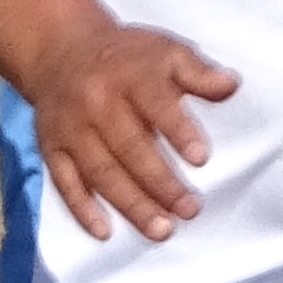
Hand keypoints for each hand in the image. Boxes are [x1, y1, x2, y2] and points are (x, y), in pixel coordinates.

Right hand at [18, 19, 239, 243]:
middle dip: (160, 182)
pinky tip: (105, 231)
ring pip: (101, 171)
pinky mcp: (52, 147)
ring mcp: (71, 128)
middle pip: (129, 147)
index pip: (156, 104)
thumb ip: (198, 71)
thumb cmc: (126, 58)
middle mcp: (96, 101)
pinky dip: (82, 208)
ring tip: (161, 230)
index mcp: (129, 75)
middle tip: (190, 209)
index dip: (178, 131)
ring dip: (131, 204)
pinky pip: (64, 182)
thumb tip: (230, 85)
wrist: (61, 51)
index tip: (201, 159)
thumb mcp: (165, 51)